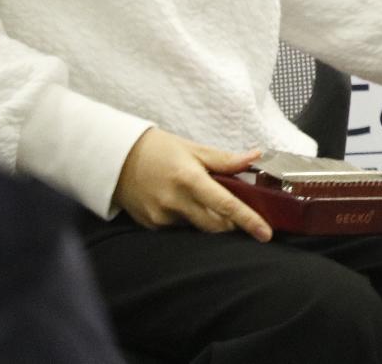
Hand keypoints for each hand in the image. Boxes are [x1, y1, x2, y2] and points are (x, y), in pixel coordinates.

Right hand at [112, 129, 271, 241]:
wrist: (116, 158)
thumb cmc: (158, 149)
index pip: (226, 205)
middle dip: (233, 224)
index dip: (248, 221)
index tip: (265, 233)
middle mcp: (175, 202)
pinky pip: (180, 228)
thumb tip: (256, 157)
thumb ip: (226, 160)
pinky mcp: (151, 225)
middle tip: (243, 215)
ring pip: (198, 227)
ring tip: (203, 198)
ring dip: (210, 219)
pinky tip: (182, 202)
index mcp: (190, 179)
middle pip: (215, 225)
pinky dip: (190, 219)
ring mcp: (161, 216)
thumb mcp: (194, 149)